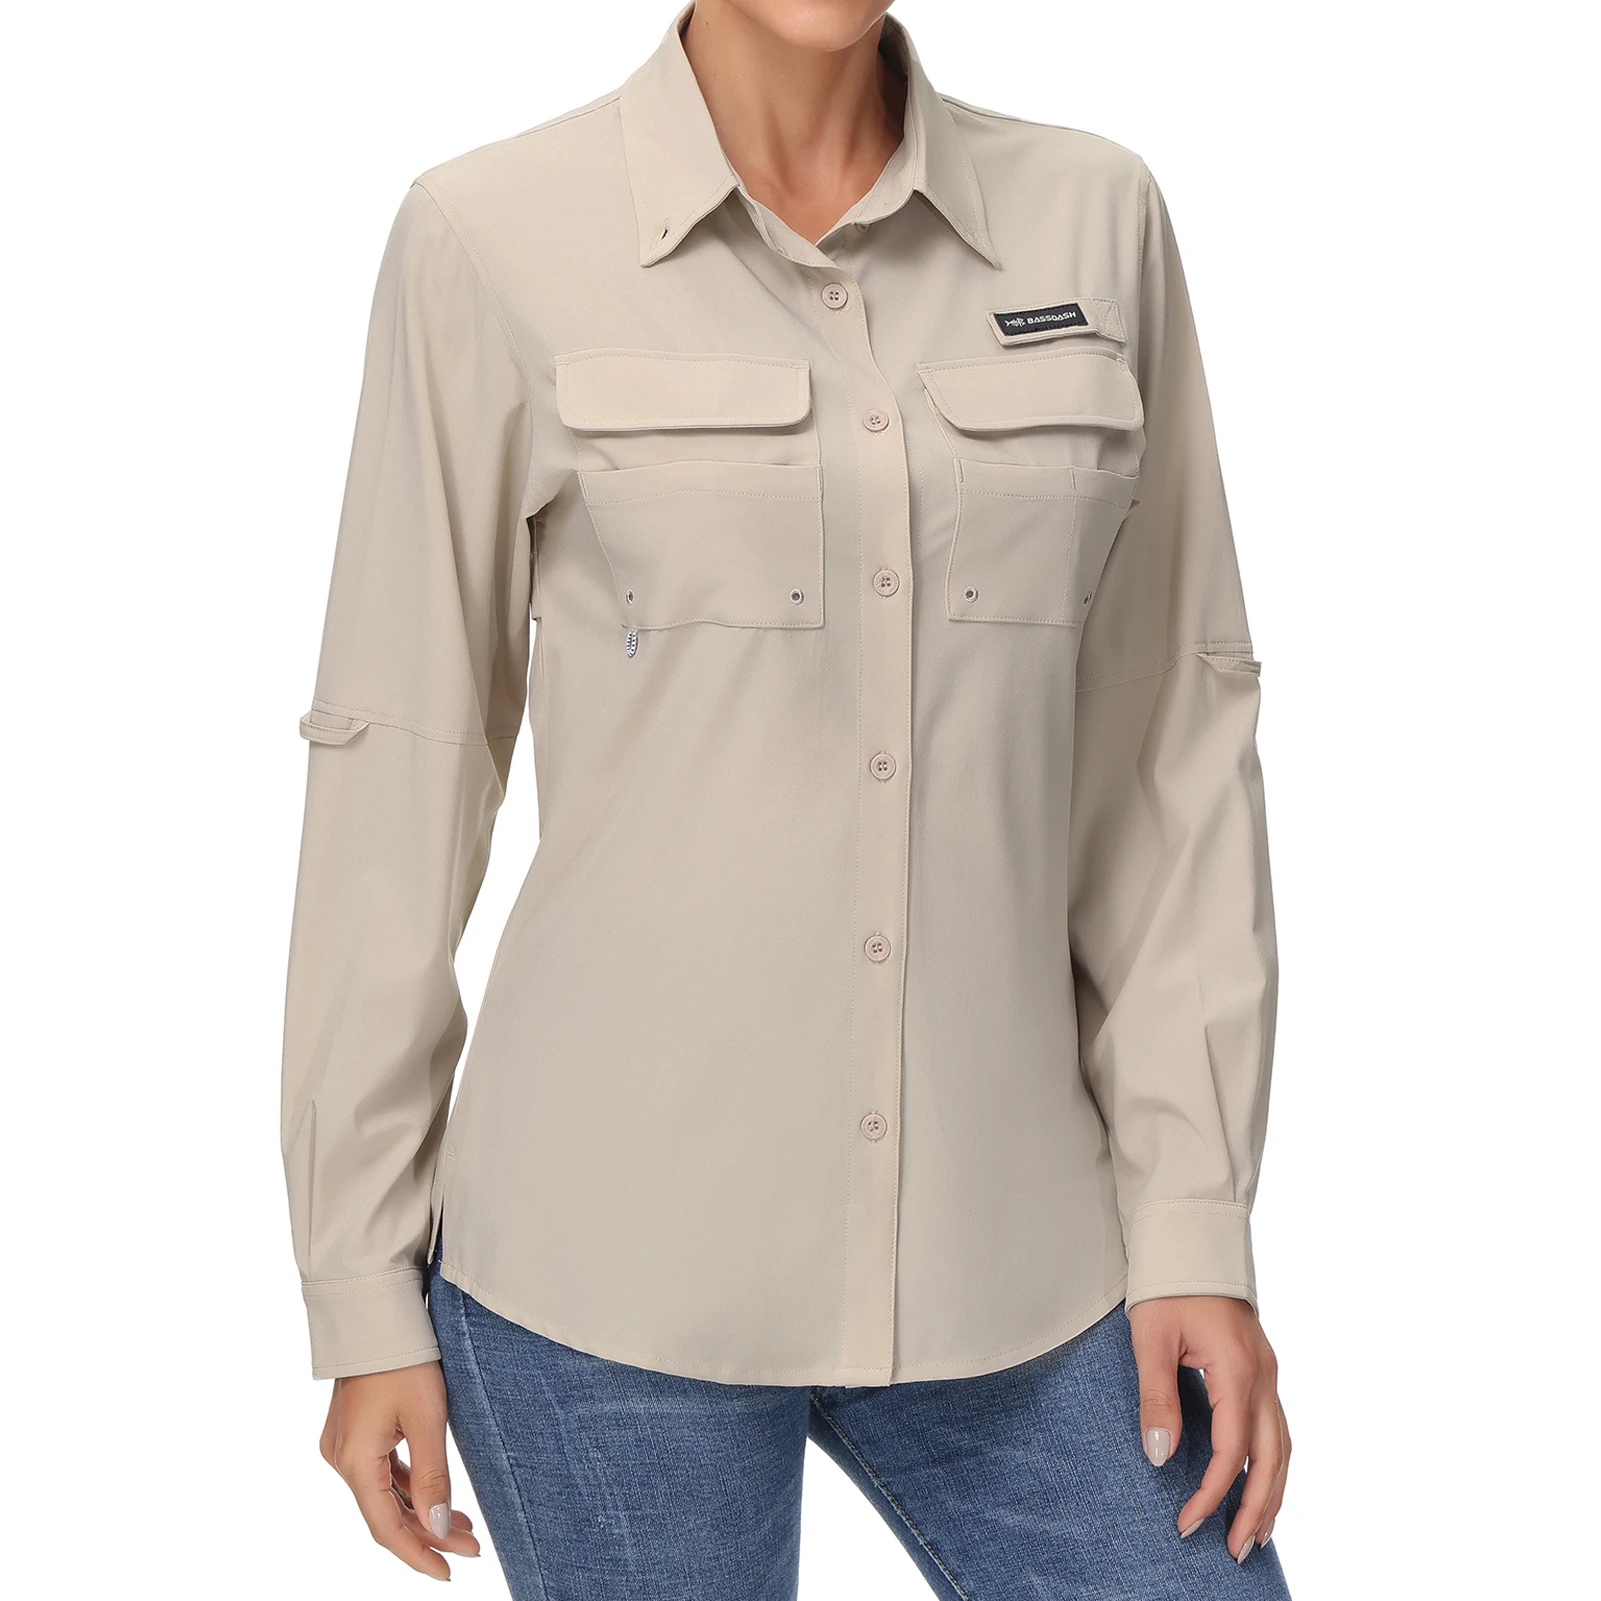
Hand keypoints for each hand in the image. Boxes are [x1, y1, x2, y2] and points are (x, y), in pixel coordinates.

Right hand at [319, 1361, 481, 1580]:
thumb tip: (440, 1528)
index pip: (385, 1527)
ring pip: (384, 1492)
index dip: (417, 1554)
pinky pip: (381, 1470)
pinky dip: (408, 1486)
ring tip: (464, 1526)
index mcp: (353, 1461)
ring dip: (420, 1510)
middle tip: (471, 1547)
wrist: (378, 1313)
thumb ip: (432, 1478)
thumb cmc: (405, 1359)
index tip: (448, 1572)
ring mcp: (345, 1444)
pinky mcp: (355, 1430)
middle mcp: (341, 1457)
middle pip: (386, 1512)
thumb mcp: (427, 1419)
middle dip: (429, 1532)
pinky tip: (435, 1497)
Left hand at [1128, 1295, 1288, 1560]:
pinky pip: (1278, 1426)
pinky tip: (1261, 1482)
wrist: (1190, 1239)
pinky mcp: (1261, 1367)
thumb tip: (1158, 1456)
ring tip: (1256, 1533)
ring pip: (1283, 1446)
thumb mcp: (1151, 1338)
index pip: (1230, 1451)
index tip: (1188, 1523)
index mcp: (1236, 1369)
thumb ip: (1157, 1398)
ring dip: (1273, 1491)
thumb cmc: (1167, 1285)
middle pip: (1271, 1458)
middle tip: (1235, 1550)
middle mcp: (1262, 1375)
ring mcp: (1267, 1371)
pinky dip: (1273, 1462)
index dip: (1211, 1493)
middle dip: (1256, 1508)